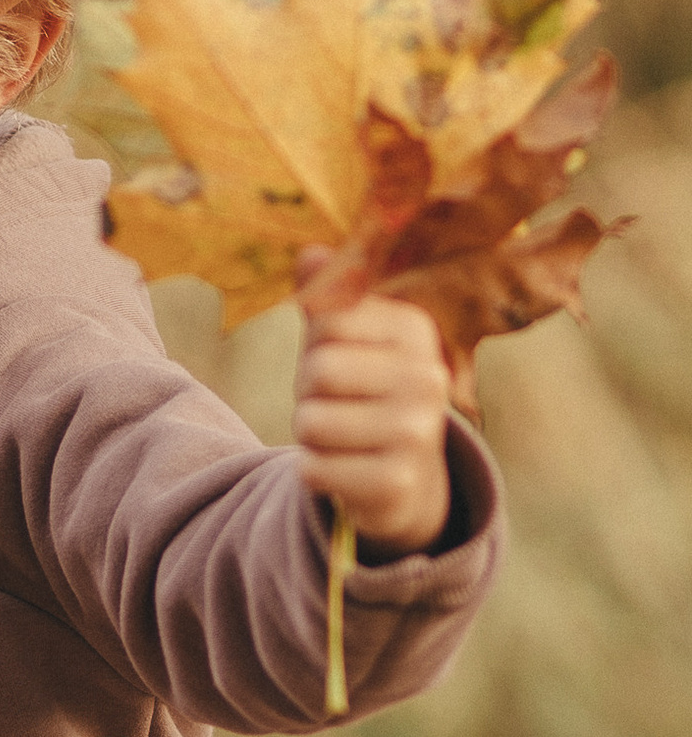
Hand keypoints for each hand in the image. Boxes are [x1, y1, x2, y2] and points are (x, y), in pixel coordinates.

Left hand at [292, 282, 452, 557]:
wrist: (403, 482)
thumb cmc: (363, 398)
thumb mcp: (345, 345)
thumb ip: (326, 303)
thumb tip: (310, 253)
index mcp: (415, 331)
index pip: (326, 322)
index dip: (315, 349)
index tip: (343, 366)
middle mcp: (427, 376)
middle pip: (316, 371)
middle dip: (308, 395)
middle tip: (339, 409)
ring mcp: (417, 431)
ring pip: (309, 422)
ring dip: (310, 437)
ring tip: (343, 440)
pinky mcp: (396, 481)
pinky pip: (312, 469)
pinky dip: (314, 473)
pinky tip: (345, 471)